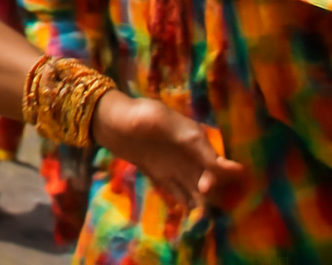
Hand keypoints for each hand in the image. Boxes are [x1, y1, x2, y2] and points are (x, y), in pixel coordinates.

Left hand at [91, 91, 244, 209]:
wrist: (110, 120)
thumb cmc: (137, 114)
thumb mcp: (164, 121)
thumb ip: (192, 141)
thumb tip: (220, 165)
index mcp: (196, 138)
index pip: (217, 162)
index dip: (221, 176)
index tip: (206, 187)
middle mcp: (191, 155)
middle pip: (211, 179)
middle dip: (211, 192)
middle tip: (199, 197)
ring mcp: (178, 168)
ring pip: (199, 190)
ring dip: (202, 202)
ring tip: (198, 216)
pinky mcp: (164, 178)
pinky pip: (181, 195)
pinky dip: (187, 205)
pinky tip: (187, 215)